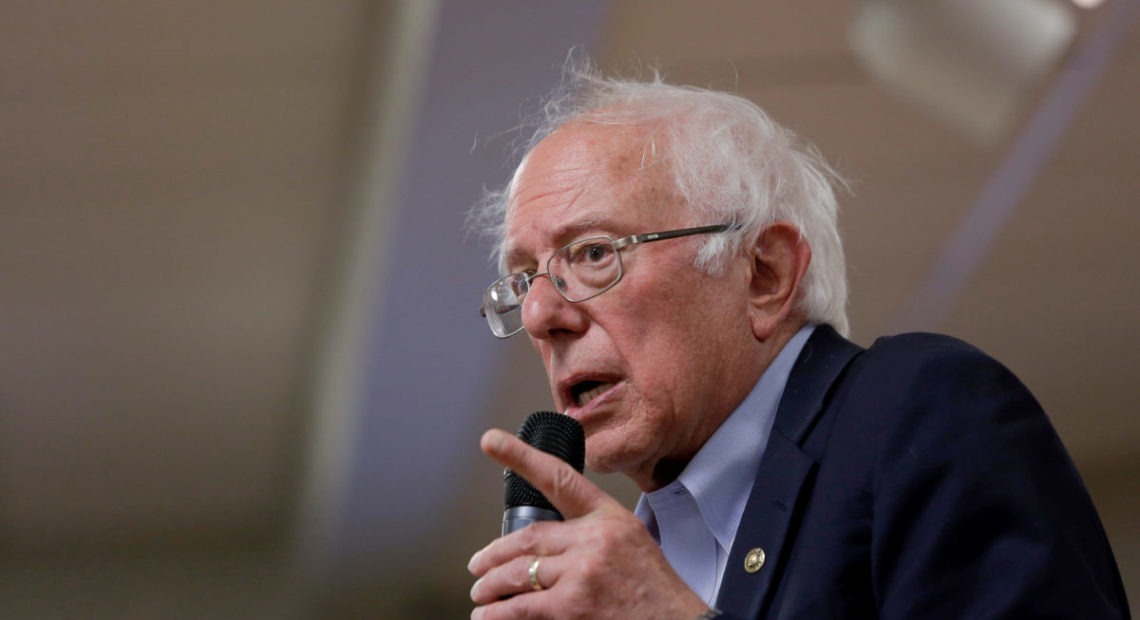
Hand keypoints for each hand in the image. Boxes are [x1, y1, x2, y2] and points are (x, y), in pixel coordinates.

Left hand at [467, 429, 709, 619]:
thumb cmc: (656, 594)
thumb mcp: (632, 544)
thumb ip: (592, 536)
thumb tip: (549, 546)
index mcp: (609, 518)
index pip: (560, 479)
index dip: (521, 457)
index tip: (492, 441)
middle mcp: (595, 539)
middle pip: (527, 537)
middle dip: (494, 554)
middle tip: (478, 564)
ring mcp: (582, 572)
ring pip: (519, 572)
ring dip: (491, 585)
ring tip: (482, 593)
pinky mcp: (573, 606)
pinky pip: (521, 606)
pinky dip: (498, 614)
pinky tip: (489, 616)